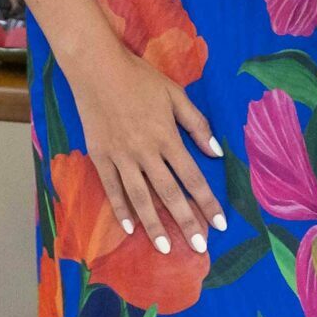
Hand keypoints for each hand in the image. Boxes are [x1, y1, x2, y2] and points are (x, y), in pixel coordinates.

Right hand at [67, 41, 226, 256]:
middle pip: (169, 194)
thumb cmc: (140, 79)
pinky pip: (112, 188)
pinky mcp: (100, 156)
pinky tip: (130, 228)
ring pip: (140, 197)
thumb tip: (216, 152)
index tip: (219, 224)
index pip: (192, 177)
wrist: (97, 68)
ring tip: (164, 248)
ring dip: (154, 225)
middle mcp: (145, 152)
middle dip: (186, 222)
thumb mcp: (175, 95)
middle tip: (199, 247)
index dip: (207, 202)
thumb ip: (197, 124)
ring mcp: (121, 156)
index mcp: (167, 137)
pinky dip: (121, 210)